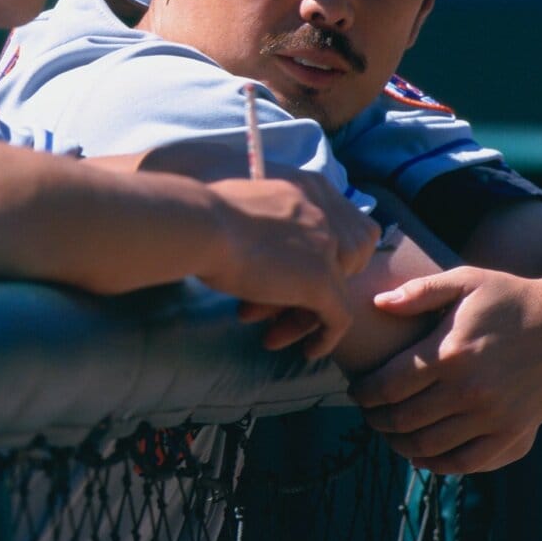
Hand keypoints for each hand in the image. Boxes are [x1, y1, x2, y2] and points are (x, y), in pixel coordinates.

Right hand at [201, 177, 378, 359]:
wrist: (201, 224)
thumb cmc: (205, 216)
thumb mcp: (247, 208)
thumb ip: (267, 222)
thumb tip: (261, 247)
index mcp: (309, 190)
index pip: (339, 231)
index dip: (324, 259)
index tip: (292, 279)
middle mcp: (325, 215)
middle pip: (339, 264)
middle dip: (311, 292)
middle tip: (275, 313)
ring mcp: (327, 247)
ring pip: (335, 293)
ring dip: (307, 318)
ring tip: (276, 337)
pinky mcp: (320, 280)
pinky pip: (339, 317)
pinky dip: (327, 337)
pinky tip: (309, 350)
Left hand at [347, 265, 541, 474]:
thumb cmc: (509, 297)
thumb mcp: (464, 280)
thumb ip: (419, 292)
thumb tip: (378, 304)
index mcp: (448, 352)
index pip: (388, 385)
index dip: (365, 394)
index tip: (356, 393)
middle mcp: (468, 388)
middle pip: (403, 419)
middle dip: (377, 421)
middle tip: (369, 415)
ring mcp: (492, 414)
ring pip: (429, 444)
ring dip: (400, 445)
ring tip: (390, 435)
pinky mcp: (514, 431)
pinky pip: (468, 461)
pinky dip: (439, 465)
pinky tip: (422, 455)